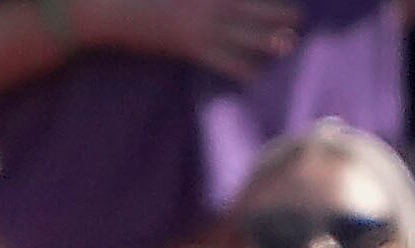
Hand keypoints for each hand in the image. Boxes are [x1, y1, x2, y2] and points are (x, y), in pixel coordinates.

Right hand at [74, 0, 298, 82]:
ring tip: (287, 45)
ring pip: (241, 33)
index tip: (288, 3)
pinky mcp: (188, 46)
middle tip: (299, 19)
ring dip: (265, 39)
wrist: (115, 10)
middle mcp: (209, 3)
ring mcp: (199, 25)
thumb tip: (220, 6)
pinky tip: (254, 74)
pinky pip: (221, 59)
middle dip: (275, 13)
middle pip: (250, 8)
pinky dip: (239, 66)